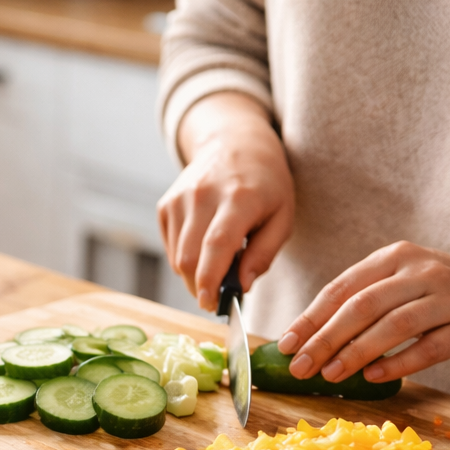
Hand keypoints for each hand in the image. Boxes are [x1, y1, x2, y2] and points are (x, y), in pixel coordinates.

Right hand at [159, 92, 294, 311]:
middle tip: (218, 298)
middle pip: (190, 257)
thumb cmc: (266, 185)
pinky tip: (203, 251)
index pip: (216, 245)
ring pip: (177, 256)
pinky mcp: (166, 204)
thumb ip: (264, 254)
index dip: (211, 280)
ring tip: (216, 271)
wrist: (235, 144)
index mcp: (238, 198)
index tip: (212, 305)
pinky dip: (184, 260)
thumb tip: (241, 287)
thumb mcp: (282, 217)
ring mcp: (180, 198)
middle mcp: (203, 195)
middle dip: (201, 287)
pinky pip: (170, 247)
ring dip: (193, 276)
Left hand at [277, 242, 449, 383]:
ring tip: (330, 374)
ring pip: (393, 326)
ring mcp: (449, 298)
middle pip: (362, 306)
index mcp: (395, 258)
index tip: (285, 344)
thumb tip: (309, 337)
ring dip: (356, 352)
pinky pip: (428, 348)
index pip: (342, 288)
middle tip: (300, 366)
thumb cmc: (443, 292)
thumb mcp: (403, 281)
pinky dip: (398, 363)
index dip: (310, 317)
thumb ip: (364, 300)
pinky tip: (373, 377)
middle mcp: (421, 272)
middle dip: (325, 338)